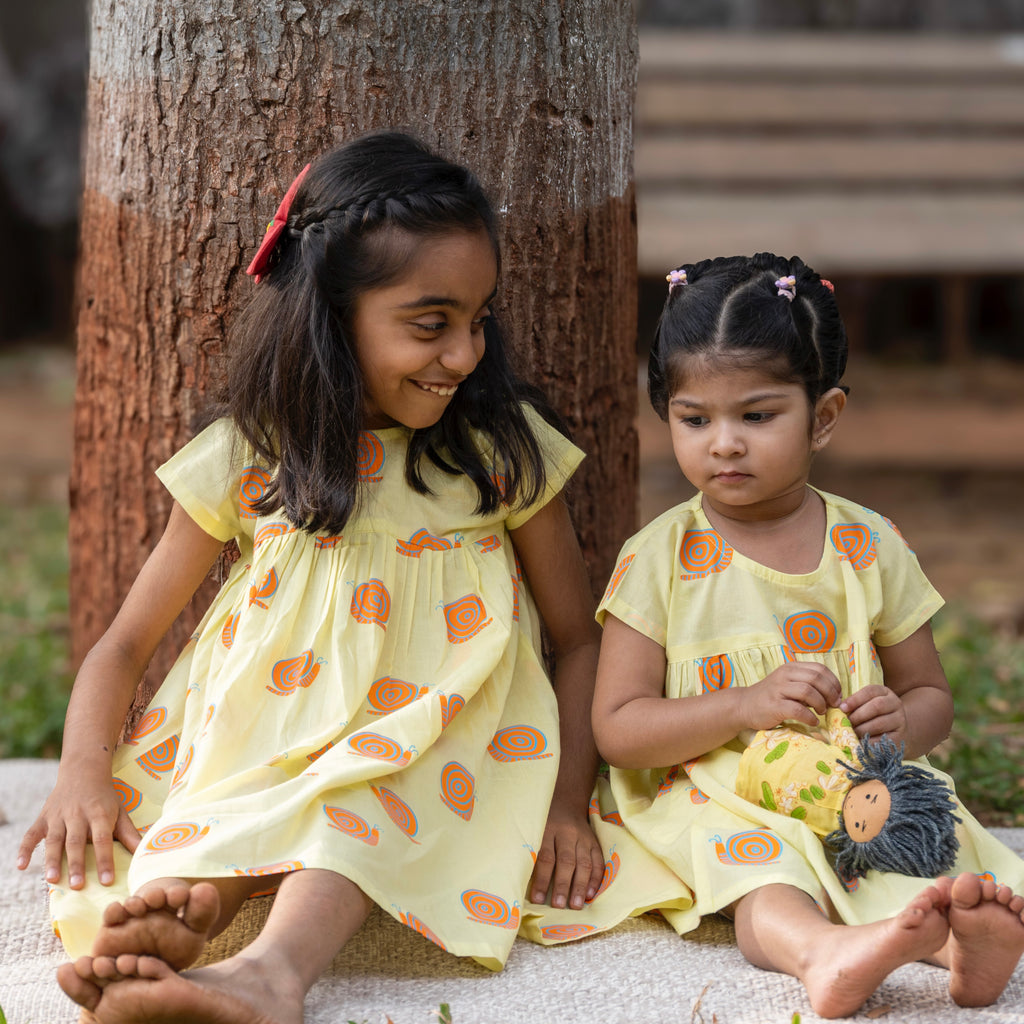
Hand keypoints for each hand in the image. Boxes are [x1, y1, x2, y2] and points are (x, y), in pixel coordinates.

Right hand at [16, 769, 140, 888]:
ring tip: (53, 880)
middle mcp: (78, 814)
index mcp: (100, 814)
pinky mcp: (43, 817)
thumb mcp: (120, 810)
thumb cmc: (105, 797)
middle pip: (77, 841)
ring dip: (53, 860)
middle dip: (77, 863)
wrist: (83, 770)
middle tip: (78, 886)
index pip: (103, 839)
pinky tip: (21, 866)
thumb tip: (145, 853)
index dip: (105, 859)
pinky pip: (31, 834)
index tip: (106, 881)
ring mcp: (58, 816)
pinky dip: (25, 849)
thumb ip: (129, 834)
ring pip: (55, 839)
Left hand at [528, 800, 604, 910]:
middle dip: (563, 885)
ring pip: (584, 863)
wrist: (566, 803)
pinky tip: (592, 894)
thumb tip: (523, 883)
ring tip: (577, 905)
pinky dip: (596, 879)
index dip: (542, 880)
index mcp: (548, 830)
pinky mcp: (594, 842)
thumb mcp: (534, 831)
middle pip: (566, 861)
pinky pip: (598, 861)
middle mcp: (567, 834)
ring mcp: (583, 838)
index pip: (545, 858)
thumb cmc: (544, 823)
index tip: (538, 899)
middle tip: (559, 905)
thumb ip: (532, 852)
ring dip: (581, 886)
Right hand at [739, 661, 841, 731]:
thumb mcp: (788, 684)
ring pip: (808, 691)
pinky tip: (812, 721)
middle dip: (830, 693)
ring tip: (821, 712)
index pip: (819, 668)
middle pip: (816, 678)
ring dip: (821, 704)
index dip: (833, 682)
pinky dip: (809, 717)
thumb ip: (807, 685)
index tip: (837, 695)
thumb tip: (834, 696)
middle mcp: (784, 675)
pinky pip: (797, 709)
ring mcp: (778, 689)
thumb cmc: (771, 697)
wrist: (744, 706)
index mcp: (790, 668)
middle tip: (833, 705)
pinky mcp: (774, 705)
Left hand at [840, 684, 908, 748]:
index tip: (842, 708)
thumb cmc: (874, 715)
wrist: (896, 730)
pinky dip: (869, 741)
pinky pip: (882, 739)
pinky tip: (860, 742)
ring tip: (851, 733)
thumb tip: (838, 709)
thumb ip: (855, 704)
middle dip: (858, 715)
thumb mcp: (867, 704)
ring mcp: (900, 720)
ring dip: (862, 729)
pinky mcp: (900, 736)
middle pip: (877, 706)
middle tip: (846, 722)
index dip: (855, 699)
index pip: (870, 691)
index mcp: (885, 692)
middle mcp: (895, 704)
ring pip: (879, 723)